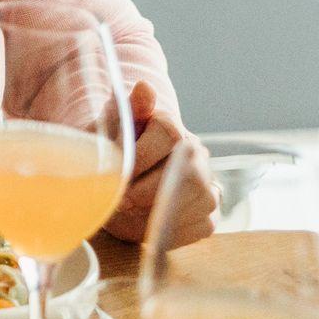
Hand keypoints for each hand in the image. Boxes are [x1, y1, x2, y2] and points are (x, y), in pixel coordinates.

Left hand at [104, 81, 216, 243]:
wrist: (117, 181)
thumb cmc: (112, 153)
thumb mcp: (109, 128)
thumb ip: (125, 108)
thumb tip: (143, 87)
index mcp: (171, 126)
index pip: (169, 134)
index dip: (141, 157)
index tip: (119, 174)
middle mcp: (197, 153)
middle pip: (187, 171)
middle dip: (148, 191)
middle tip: (122, 201)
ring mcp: (208, 184)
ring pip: (198, 200)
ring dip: (159, 212)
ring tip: (132, 212)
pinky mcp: (209, 214)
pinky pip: (200, 226)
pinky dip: (170, 230)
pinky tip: (148, 223)